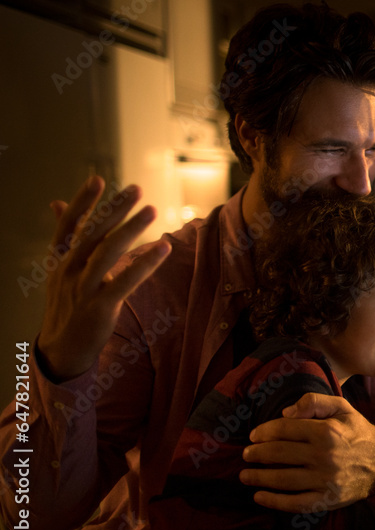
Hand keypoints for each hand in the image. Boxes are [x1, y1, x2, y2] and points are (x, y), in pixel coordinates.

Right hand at [36, 177, 169, 380]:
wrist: (62, 349)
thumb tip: (57, 202)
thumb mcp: (61, 268)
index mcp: (58, 259)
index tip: (98, 179)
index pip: (69, 225)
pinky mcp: (100, 308)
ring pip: (107, 253)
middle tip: (135, 188)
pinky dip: (144, 264)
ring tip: (151, 210)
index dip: (82, 202)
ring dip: (130, 230)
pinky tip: (163, 249)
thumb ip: (65, 235)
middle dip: (114, 210)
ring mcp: (83, 289)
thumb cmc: (67, 302)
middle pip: (92, 234)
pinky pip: (125, 282)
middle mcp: (68, 271)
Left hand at [240, 393, 374, 512]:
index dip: (264, 432)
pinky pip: (294, 503)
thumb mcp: (341, 407)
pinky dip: (274, 501)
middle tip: (245, 455)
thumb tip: (285, 413)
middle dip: (256, 454)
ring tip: (245, 475)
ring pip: (282, 479)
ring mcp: (325, 480)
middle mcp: (324, 456)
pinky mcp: (326, 499)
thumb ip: (314, 401)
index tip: (253, 436)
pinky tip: (260, 496)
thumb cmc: (357, 431)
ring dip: (258, 477)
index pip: (284, 429)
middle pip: (278, 454)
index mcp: (326, 431)